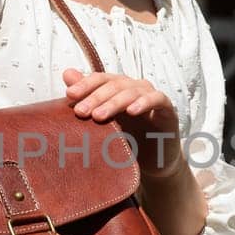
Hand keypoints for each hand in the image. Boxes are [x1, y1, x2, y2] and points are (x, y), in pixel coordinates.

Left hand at [63, 66, 184, 179]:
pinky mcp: (167, 108)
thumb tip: (67, 73)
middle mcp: (134, 87)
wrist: (153, 161)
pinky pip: (156, 99)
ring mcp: (151, 95)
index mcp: (117, 87)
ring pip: (132, 92)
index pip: (100, 79)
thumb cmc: (126, 138)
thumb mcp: (103, 121)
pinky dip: (144, 102)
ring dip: (114, 103)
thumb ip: (87, 98)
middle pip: (113, 85)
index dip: (85, 85)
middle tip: (81, 112)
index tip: (69, 95)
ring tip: (99, 116)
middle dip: (96, 97)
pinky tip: (132, 111)